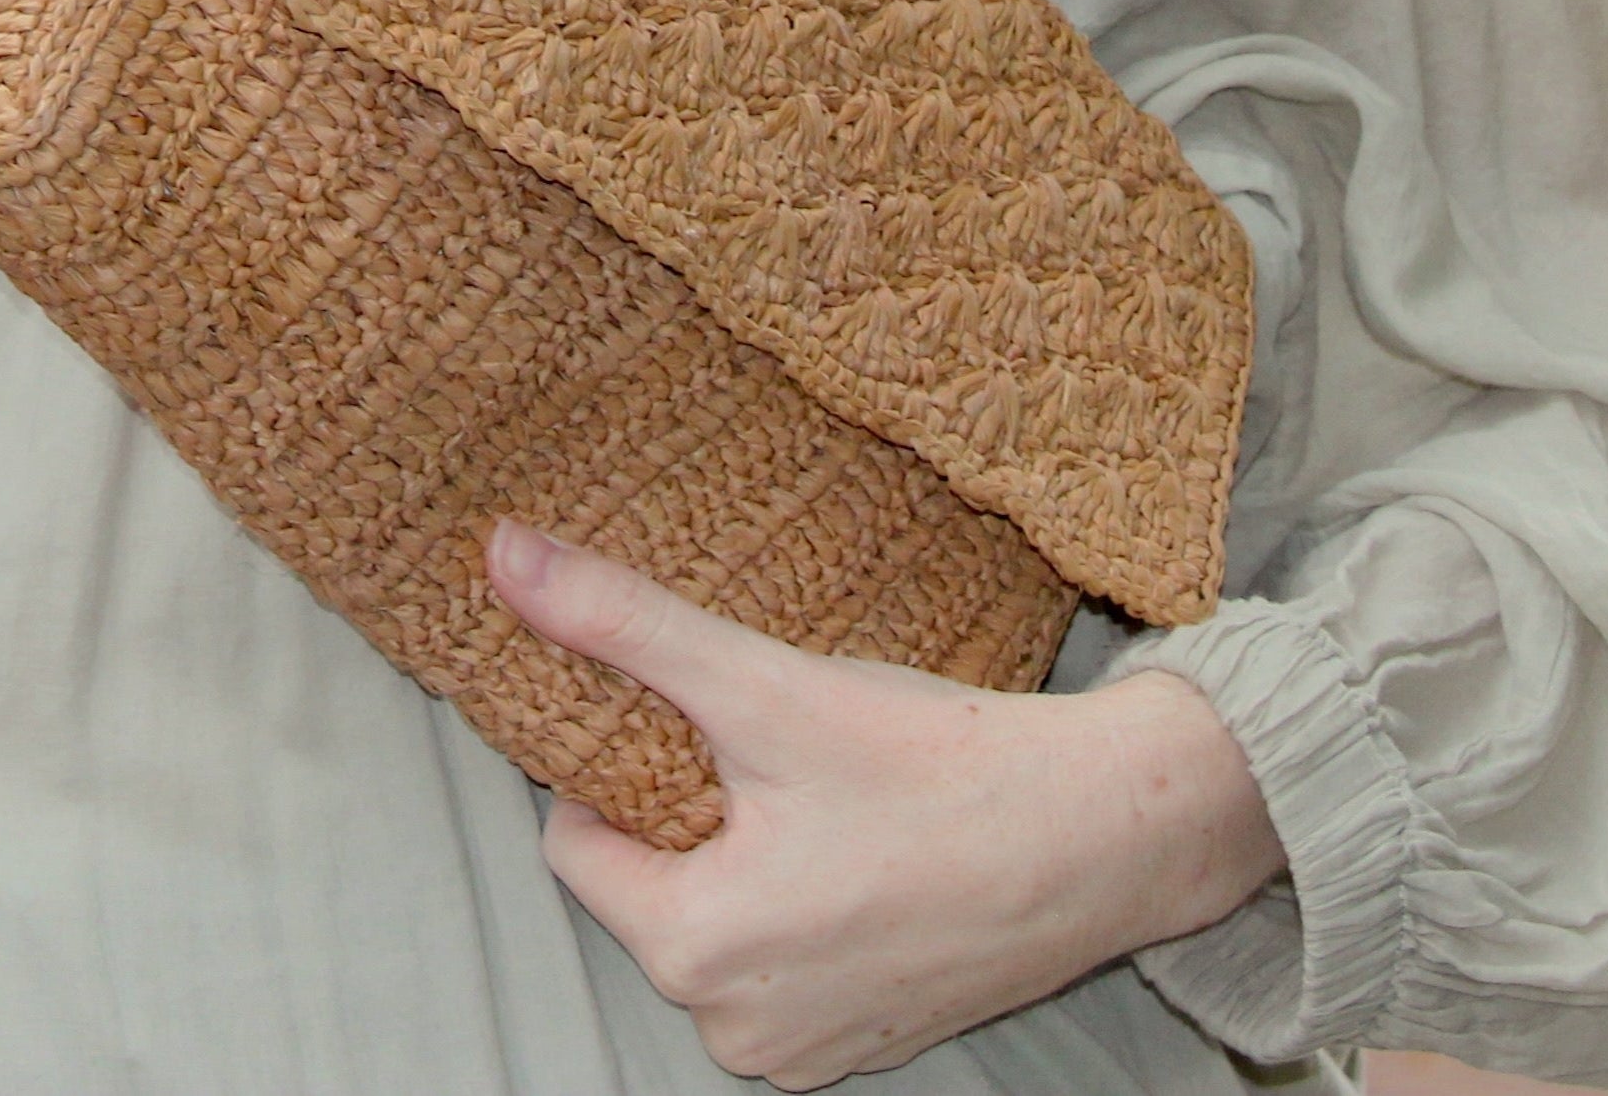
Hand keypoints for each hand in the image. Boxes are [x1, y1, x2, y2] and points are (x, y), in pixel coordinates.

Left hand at [484, 523, 1284, 1089]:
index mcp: (693, 952)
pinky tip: (860, 839)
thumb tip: (504, 559)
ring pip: (719, 920)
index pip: (576, 840)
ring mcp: (805, 1048)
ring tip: (818, 789)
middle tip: (764, 745)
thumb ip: (624, 625)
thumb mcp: (763, 683)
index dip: (616, 762)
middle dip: (686, 810)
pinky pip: (787, 958)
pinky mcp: (867, 1041)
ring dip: (746, 854)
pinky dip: (805, 898)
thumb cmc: (939, 768)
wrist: (1103, 835)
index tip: (685, 713)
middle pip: (648, 884)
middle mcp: (736, 1029)